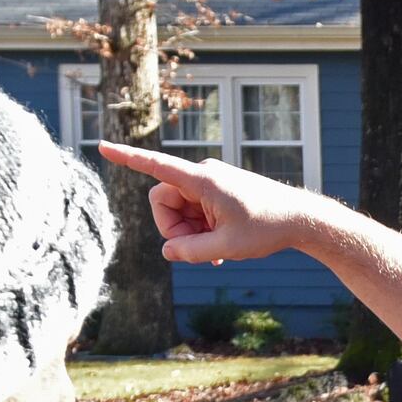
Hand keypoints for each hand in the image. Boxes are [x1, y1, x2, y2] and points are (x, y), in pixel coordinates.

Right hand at [99, 142, 323, 264]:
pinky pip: (194, 211)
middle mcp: (203, 175)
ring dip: (189, 234)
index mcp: (202, 180)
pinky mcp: (217, 191)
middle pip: (163, 200)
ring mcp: (210, 182)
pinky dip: (200, 231)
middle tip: (197, 254)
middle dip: (172, 229)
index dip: (127, 158)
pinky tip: (217, 252)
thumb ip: (191, 251)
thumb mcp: (226, 248)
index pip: (156, 166)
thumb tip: (167, 251)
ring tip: (215, 255)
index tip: (101, 146)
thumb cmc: (267, 228)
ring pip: (178, 210)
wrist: (300, 218)